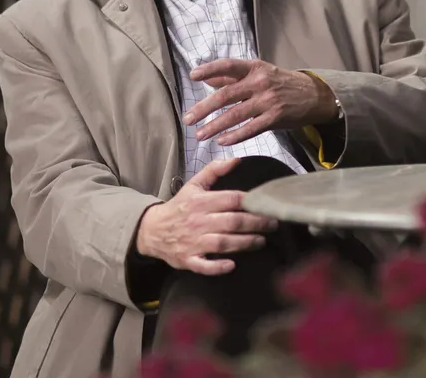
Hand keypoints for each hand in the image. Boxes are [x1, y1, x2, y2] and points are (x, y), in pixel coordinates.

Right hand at [135, 158, 278, 274]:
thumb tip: (236, 159)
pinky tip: (232, 265)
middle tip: (273, 224)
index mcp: (201, 202)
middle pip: (232, 222)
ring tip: (261, 241)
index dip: (251, 202)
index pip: (231, 199)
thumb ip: (214, 171)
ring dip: (244, 243)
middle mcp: (198, 221)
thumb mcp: (193, 185)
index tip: (268, 204)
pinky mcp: (188, 260)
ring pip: (223, 243)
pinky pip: (204, 265)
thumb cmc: (179, 206)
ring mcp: (193, 242)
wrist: (152, 230)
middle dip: (256, 223)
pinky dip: (217, 266)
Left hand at [182, 59, 338, 144]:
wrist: (314, 95)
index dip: (210, 69)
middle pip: (226, 95)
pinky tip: (222, 140)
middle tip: (188, 119)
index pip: (228, 65)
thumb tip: (207, 80)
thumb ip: (234, 77)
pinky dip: (235, 136)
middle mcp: (260, 82)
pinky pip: (251, 129)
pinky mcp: (275, 118)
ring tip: (200, 135)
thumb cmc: (282, 83)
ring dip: (215, 126)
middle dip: (204, 108)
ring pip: (235, 115)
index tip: (193, 75)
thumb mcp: (260, 73)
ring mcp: (268, 101)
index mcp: (255, 68)